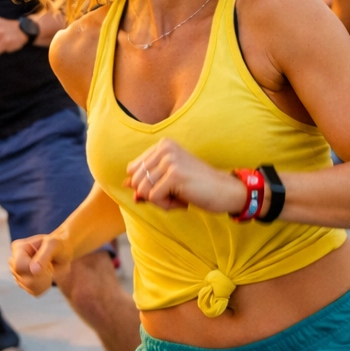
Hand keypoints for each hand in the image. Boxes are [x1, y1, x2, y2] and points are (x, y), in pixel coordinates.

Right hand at [10, 234, 67, 296]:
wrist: (62, 253)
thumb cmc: (58, 245)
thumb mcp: (54, 245)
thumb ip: (43, 256)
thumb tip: (33, 270)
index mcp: (18, 248)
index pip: (19, 266)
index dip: (35, 270)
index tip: (49, 265)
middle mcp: (14, 260)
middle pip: (22, 278)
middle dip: (40, 276)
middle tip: (50, 267)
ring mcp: (18, 272)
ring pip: (27, 286)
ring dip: (43, 281)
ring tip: (49, 270)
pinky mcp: (24, 282)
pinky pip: (32, 291)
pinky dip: (43, 287)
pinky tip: (47, 278)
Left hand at [125, 139, 244, 214]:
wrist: (226, 191)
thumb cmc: (197, 187)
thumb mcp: (169, 182)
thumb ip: (146, 181)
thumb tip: (123, 185)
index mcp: (163, 145)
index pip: (133, 169)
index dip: (146, 185)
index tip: (170, 186)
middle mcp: (165, 148)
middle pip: (135, 180)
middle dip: (152, 195)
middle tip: (176, 193)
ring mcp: (169, 160)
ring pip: (143, 190)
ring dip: (160, 201)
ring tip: (180, 196)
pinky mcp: (174, 174)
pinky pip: (153, 198)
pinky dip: (167, 205)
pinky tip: (184, 200)